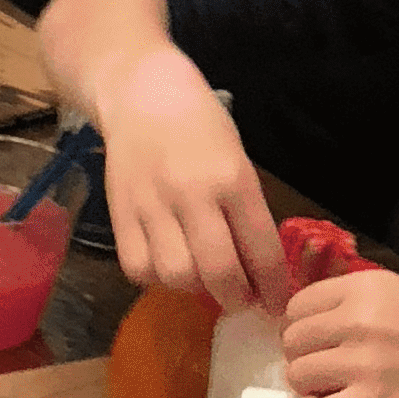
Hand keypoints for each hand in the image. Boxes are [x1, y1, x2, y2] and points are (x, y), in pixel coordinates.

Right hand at [38, 0, 286, 311]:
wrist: (139, 92)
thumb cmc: (199, 122)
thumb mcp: (237, 158)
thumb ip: (245, 211)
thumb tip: (257, 268)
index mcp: (232, 178)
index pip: (261, 249)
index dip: (275, 288)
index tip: (278, 305)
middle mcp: (192, 194)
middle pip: (218, 272)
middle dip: (237, 298)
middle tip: (242, 299)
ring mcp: (152, 205)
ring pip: (176, 276)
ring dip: (195, 289)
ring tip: (203, 279)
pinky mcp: (119, 213)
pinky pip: (138, 268)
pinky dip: (157, 278)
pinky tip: (168, 265)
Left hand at [279, 269, 398, 397]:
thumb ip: (363, 307)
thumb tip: (316, 327)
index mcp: (369, 286)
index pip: (300, 304)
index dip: (303, 327)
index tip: (319, 343)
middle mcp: (360, 317)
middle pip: (293, 340)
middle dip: (303, 358)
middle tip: (327, 373)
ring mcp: (363, 361)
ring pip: (297, 376)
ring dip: (308, 389)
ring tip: (335, 394)